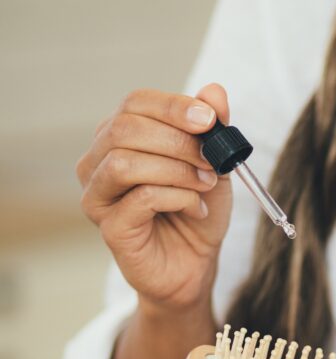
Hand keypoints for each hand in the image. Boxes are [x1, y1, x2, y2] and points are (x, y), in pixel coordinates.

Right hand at [77, 83, 231, 311]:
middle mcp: (98, 163)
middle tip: (211, 160)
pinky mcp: (109, 227)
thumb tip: (214, 91)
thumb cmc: (196, 212)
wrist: (195, 266)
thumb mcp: (213, 165)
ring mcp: (98, 196)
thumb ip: (212, 129)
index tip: (210, 120)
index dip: (173, 107)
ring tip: (205, 185)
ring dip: (176, 170)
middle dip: (177, 141)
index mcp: (118, 138)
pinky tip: (196, 209)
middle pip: (124, 129)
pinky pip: (140, 198)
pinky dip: (177, 198)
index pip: (134, 104)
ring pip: (126, 163)